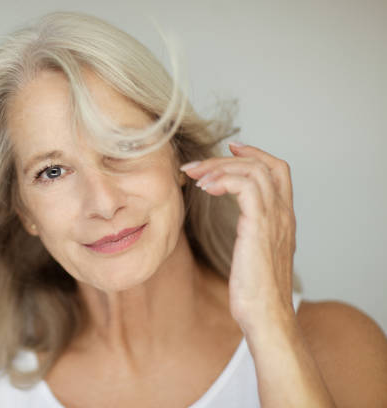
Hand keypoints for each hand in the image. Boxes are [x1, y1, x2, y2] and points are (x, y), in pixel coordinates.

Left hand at [180, 141, 296, 333]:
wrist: (266, 317)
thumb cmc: (255, 293)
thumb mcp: (254, 255)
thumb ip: (252, 234)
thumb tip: (236, 226)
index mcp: (283, 218)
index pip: (278, 170)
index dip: (255, 153)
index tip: (230, 147)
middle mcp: (283, 214)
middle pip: (264, 165)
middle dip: (226, 158)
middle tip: (195, 165)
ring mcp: (275, 219)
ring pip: (254, 171)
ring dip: (219, 167)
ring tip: (194, 176)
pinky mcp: (260, 227)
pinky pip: (246, 186)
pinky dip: (224, 180)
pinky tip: (205, 189)